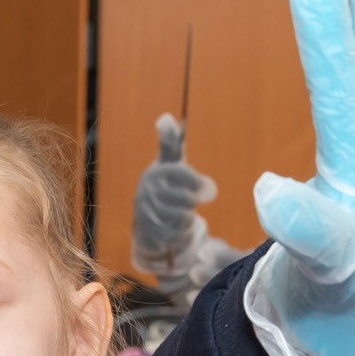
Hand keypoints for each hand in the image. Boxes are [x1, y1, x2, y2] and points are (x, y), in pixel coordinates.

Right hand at [131, 113, 215, 269]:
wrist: (148, 226)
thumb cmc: (165, 190)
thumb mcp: (170, 166)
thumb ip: (170, 144)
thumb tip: (165, 117)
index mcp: (154, 173)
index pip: (182, 174)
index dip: (198, 183)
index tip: (209, 190)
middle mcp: (145, 193)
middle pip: (185, 199)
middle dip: (192, 203)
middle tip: (192, 204)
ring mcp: (145, 216)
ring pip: (181, 219)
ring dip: (187, 220)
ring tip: (182, 217)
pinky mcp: (148, 238)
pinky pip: (176, 237)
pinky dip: (181, 236)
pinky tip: (177, 231)